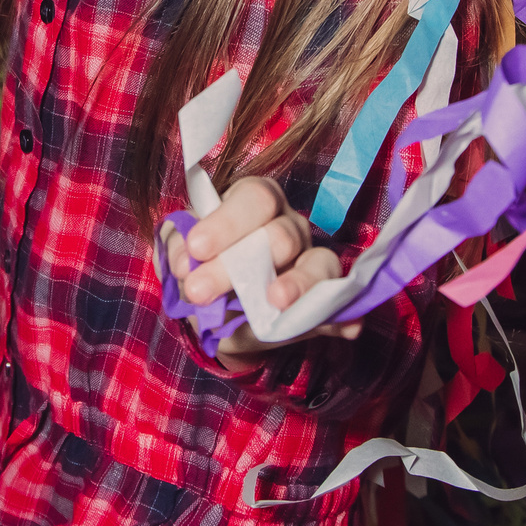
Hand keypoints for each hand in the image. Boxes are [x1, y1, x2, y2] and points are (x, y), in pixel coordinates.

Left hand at [165, 175, 360, 371]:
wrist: (217, 313)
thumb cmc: (202, 267)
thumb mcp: (182, 256)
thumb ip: (177, 251)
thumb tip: (184, 265)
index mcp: (256, 203)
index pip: (254, 198)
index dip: (226, 222)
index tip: (196, 248)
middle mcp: (290, 226)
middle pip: (280, 236)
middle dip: (239, 264)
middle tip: (199, 292)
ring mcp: (313, 261)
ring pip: (320, 264)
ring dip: (298, 283)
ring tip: (277, 300)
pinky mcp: (326, 300)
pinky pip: (342, 304)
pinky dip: (345, 316)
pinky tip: (348, 327)